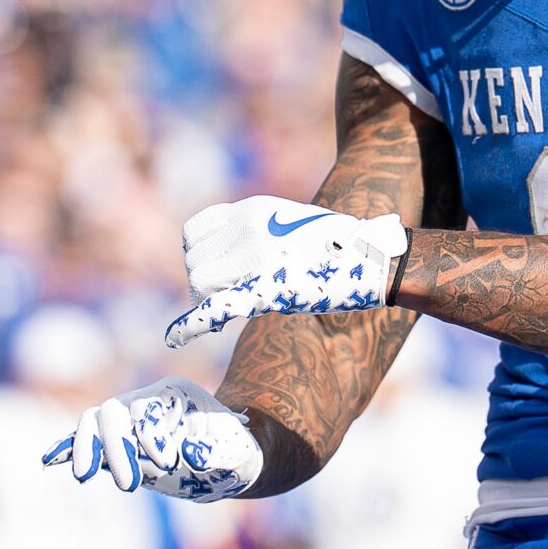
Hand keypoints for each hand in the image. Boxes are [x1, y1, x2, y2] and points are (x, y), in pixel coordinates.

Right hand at [42, 377, 263, 501]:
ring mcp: (128, 422)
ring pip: (92, 423)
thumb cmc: (235, 450)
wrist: (230, 456)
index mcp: (173, 392)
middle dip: (115, 448)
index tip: (169, 464)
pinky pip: (86, 440)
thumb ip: (214, 452)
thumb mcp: (234, 452)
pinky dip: (68, 448)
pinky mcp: (119, 444)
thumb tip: (193, 455)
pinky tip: (49, 460)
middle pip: (111, 413)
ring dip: (85, 448)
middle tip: (130, 485)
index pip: (145, 409)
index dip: (149, 436)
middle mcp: (145, 402)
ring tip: (82, 476)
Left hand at [162, 196, 408, 348]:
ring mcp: (254, 258)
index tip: (215, 270)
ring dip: (207, 301)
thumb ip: (261, 232)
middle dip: (202, 283)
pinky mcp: (264, 289)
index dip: (199, 255)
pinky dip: (190, 325)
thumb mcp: (293, 222)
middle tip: (224, 298)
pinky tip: (175, 337)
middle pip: (193, 261)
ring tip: (230, 310)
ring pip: (199, 284)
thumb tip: (245, 254)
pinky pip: (212, 306)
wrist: (373, 257)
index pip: (194, 232)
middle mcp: (246, 229)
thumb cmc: (341, 245)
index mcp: (252, 211)